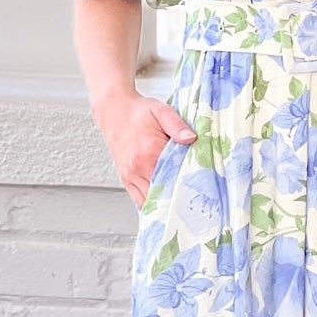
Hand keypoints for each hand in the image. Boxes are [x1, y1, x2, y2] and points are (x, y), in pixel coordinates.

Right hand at [94, 90, 196, 207]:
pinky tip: (165, 205)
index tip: (203, 185)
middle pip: (165, 192)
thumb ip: (178, 125)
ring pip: (152, 201)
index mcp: (150, 151)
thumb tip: (192, 138)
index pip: (176, 173)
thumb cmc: (139, 112)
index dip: (190, 181)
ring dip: (166, 203)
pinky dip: (153, 205)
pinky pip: (140, 201)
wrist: (114, 111)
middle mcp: (139, 167)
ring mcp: (131, 175)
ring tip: (182, 203)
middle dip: (180, 196)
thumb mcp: (162, 111)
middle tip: (196, 199)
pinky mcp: (126, 179)